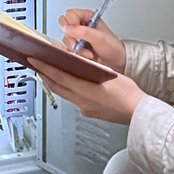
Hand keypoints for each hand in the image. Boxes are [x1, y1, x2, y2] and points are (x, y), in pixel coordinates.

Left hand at [29, 57, 146, 124]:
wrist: (139, 113)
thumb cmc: (129, 94)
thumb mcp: (110, 74)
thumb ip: (93, 69)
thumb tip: (81, 62)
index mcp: (86, 91)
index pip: (59, 76)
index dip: (44, 67)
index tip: (34, 60)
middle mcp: (82, 101)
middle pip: (57, 86)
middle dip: (44, 74)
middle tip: (36, 63)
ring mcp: (85, 108)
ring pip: (63, 93)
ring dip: (54, 82)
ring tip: (47, 71)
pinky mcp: (89, 112)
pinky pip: (72, 98)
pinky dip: (66, 89)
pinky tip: (68, 83)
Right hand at [59, 8, 126, 72]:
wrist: (117, 62)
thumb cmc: (113, 47)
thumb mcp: (99, 38)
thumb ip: (83, 32)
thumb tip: (67, 28)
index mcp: (87, 16)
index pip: (70, 14)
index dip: (71, 24)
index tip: (78, 34)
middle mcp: (81, 24)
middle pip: (64, 25)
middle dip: (70, 37)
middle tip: (78, 43)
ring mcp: (78, 36)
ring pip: (66, 38)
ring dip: (75, 47)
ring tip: (87, 52)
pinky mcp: (76, 46)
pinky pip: (68, 48)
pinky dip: (75, 53)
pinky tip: (86, 56)